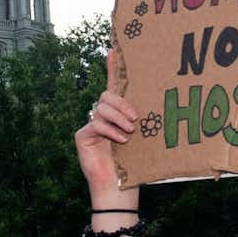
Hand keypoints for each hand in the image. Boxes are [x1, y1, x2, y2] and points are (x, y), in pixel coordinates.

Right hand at [73, 51, 142, 208]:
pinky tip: (120, 140)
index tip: (114, 49)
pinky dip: (110, 131)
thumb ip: (140, 119)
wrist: (119, 186)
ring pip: (101, 107)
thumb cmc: (134, 163)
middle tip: (135, 119)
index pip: (113, 86)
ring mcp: (90, 125)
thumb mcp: (141, 137)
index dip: (112, 68)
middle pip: (107, 96)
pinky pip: (96, 123)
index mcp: (116, 114)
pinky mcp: (82, 136)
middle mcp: (101, 116)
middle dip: (122, 104)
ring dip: (118, 119)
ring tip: (130, 132)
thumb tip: (155, 102)